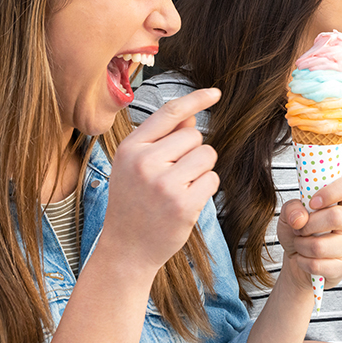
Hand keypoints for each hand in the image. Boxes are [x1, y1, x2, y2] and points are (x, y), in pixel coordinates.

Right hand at [104, 88, 221, 275]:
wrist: (126, 249)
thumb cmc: (133, 203)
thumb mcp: (135, 166)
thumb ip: (161, 138)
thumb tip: (190, 116)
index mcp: (130, 148)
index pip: (169, 113)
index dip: (196, 99)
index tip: (215, 93)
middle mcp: (144, 162)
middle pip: (195, 136)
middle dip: (193, 152)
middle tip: (174, 176)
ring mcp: (164, 183)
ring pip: (207, 155)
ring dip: (202, 170)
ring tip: (180, 188)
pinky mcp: (182, 204)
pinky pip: (212, 179)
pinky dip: (205, 188)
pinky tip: (186, 201)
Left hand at [278, 176, 341, 292]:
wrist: (297, 260)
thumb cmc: (298, 231)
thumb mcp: (288, 214)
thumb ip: (292, 208)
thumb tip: (300, 219)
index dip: (331, 192)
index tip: (312, 203)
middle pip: (335, 217)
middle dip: (308, 225)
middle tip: (300, 229)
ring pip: (320, 246)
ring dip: (301, 246)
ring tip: (301, 245)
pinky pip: (318, 264)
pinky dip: (303, 262)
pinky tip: (305, 259)